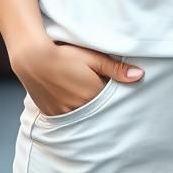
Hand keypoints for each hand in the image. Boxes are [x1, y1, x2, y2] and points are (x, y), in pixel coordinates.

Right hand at [9, 39, 143, 116]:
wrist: (32, 58)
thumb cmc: (65, 54)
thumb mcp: (93, 58)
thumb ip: (116, 69)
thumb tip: (140, 76)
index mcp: (94, 96)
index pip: (112, 101)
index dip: (112, 92)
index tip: (111, 85)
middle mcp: (81, 110)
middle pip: (98, 110)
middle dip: (101, 103)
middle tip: (93, 86)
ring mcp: (65, 114)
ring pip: (83, 115)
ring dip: (85, 107)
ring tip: (79, 90)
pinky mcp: (52, 115)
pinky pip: (67, 118)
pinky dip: (71, 110)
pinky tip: (67, 96)